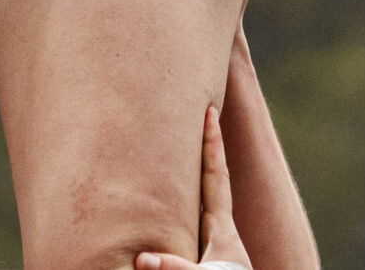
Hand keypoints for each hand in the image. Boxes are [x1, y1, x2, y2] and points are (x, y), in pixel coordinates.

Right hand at [135, 104, 250, 269]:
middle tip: (201, 117)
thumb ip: (175, 269)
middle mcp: (221, 233)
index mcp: (222, 231)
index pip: (215, 176)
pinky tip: (173, 206)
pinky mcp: (210, 260)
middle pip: (211, 182)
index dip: (211, 143)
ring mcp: (217, 246)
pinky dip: (184, 209)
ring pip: (201, 204)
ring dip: (193, 179)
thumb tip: (141, 259)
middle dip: (205, 151)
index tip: (209, 111)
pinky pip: (193, 225)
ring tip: (179, 154)